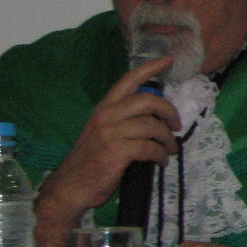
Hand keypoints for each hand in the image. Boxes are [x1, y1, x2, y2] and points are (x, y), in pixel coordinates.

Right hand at [34, 56, 179, 246]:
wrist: (70, 187)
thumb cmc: (90, 161)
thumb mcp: (103, 133)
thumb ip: (123, 121)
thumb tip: (154, 118)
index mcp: (104, 109)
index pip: (128, 81)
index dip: (150, 68)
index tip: (168, 59)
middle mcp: (106, 116)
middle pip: (147, 100)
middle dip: (168, 110)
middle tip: (176, 125)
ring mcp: (111, 133)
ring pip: (152, 126)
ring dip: (167, 139)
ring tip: (170, 149)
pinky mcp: (117, 151)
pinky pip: (150, 148)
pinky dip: (161, 155)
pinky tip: (161, 161)